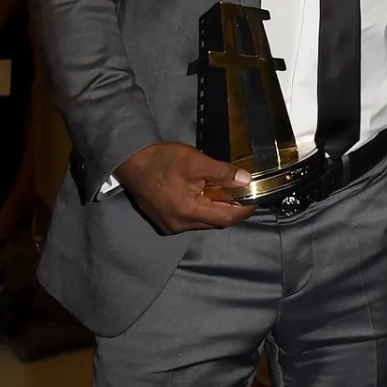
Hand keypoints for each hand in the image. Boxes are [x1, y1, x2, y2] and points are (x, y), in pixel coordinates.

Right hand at [114, 142, 254, 232]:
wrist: (130, 162)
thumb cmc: (162, 160)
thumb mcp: (195, 162)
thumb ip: (222, 173)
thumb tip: (246, 180)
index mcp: (187, 212)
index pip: (225, 218)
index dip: (244, 210)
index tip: (256, 199)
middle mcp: (178, 225)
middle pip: (215, 221)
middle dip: (231, 208)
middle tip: (242, 191)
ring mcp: (169, 225)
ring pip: (203, 221)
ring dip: (215, 208)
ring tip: (224, 189)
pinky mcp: (164, 220)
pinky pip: (190, 219)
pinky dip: (202, 208)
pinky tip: (204, 192)